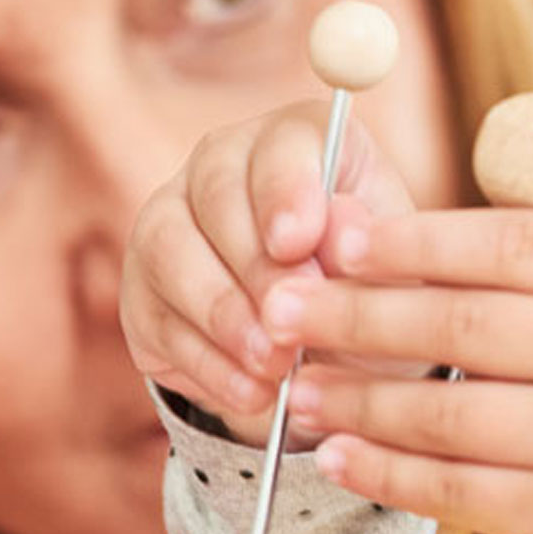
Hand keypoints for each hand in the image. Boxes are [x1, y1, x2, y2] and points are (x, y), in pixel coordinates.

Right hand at [120, 102, 418, 444]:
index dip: (285, 190)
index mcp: (298, 141)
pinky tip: (250, 392)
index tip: (297, 242)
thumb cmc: (370, 289)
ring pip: (171, 248)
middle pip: (217, 191)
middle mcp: (225, 163)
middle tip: (292, 325)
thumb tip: (341, 231)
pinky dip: (207, 362)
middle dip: (254, 266)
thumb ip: (369, 249)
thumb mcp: (390, 272)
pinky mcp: (142, 285)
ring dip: (224, 315)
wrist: (332, 351)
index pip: (282, 142)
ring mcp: (172, 219)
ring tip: (273, 366)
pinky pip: (157, 316)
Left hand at [264, 207, 532, 533]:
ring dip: (357, 401)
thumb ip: (501, 255)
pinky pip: (450, 488)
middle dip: (357, 317)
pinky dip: (383, 472)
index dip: (411, 241)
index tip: (336, 242)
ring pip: (445, 413)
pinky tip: (336, 455)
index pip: (506, 245)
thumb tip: (348, 221)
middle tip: (283, 312)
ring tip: (301, 391)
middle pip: (464, 325)